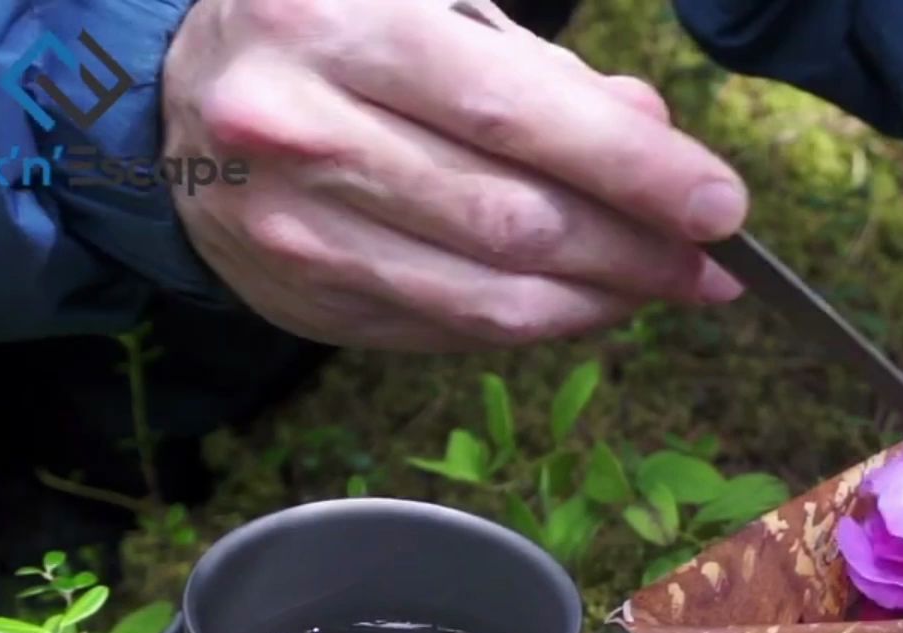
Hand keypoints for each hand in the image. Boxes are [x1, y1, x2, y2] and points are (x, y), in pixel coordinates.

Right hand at [161, 0, 748, 350]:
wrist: (182, 101)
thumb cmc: (335, 35)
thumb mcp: (431, 9)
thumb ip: (543, 74)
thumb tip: (652, 135)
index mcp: (341, 20)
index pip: (515, 114)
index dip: (632, 171)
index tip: (720, 207)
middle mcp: (302, 126)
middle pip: (513, 221)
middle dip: (636, 253)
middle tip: (711, 266)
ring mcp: (295, 227)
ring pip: (488, 296)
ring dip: (599, 302)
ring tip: (663, 289)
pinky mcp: (304, 298)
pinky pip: (452, 330)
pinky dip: (537, 325)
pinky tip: (586, 302)